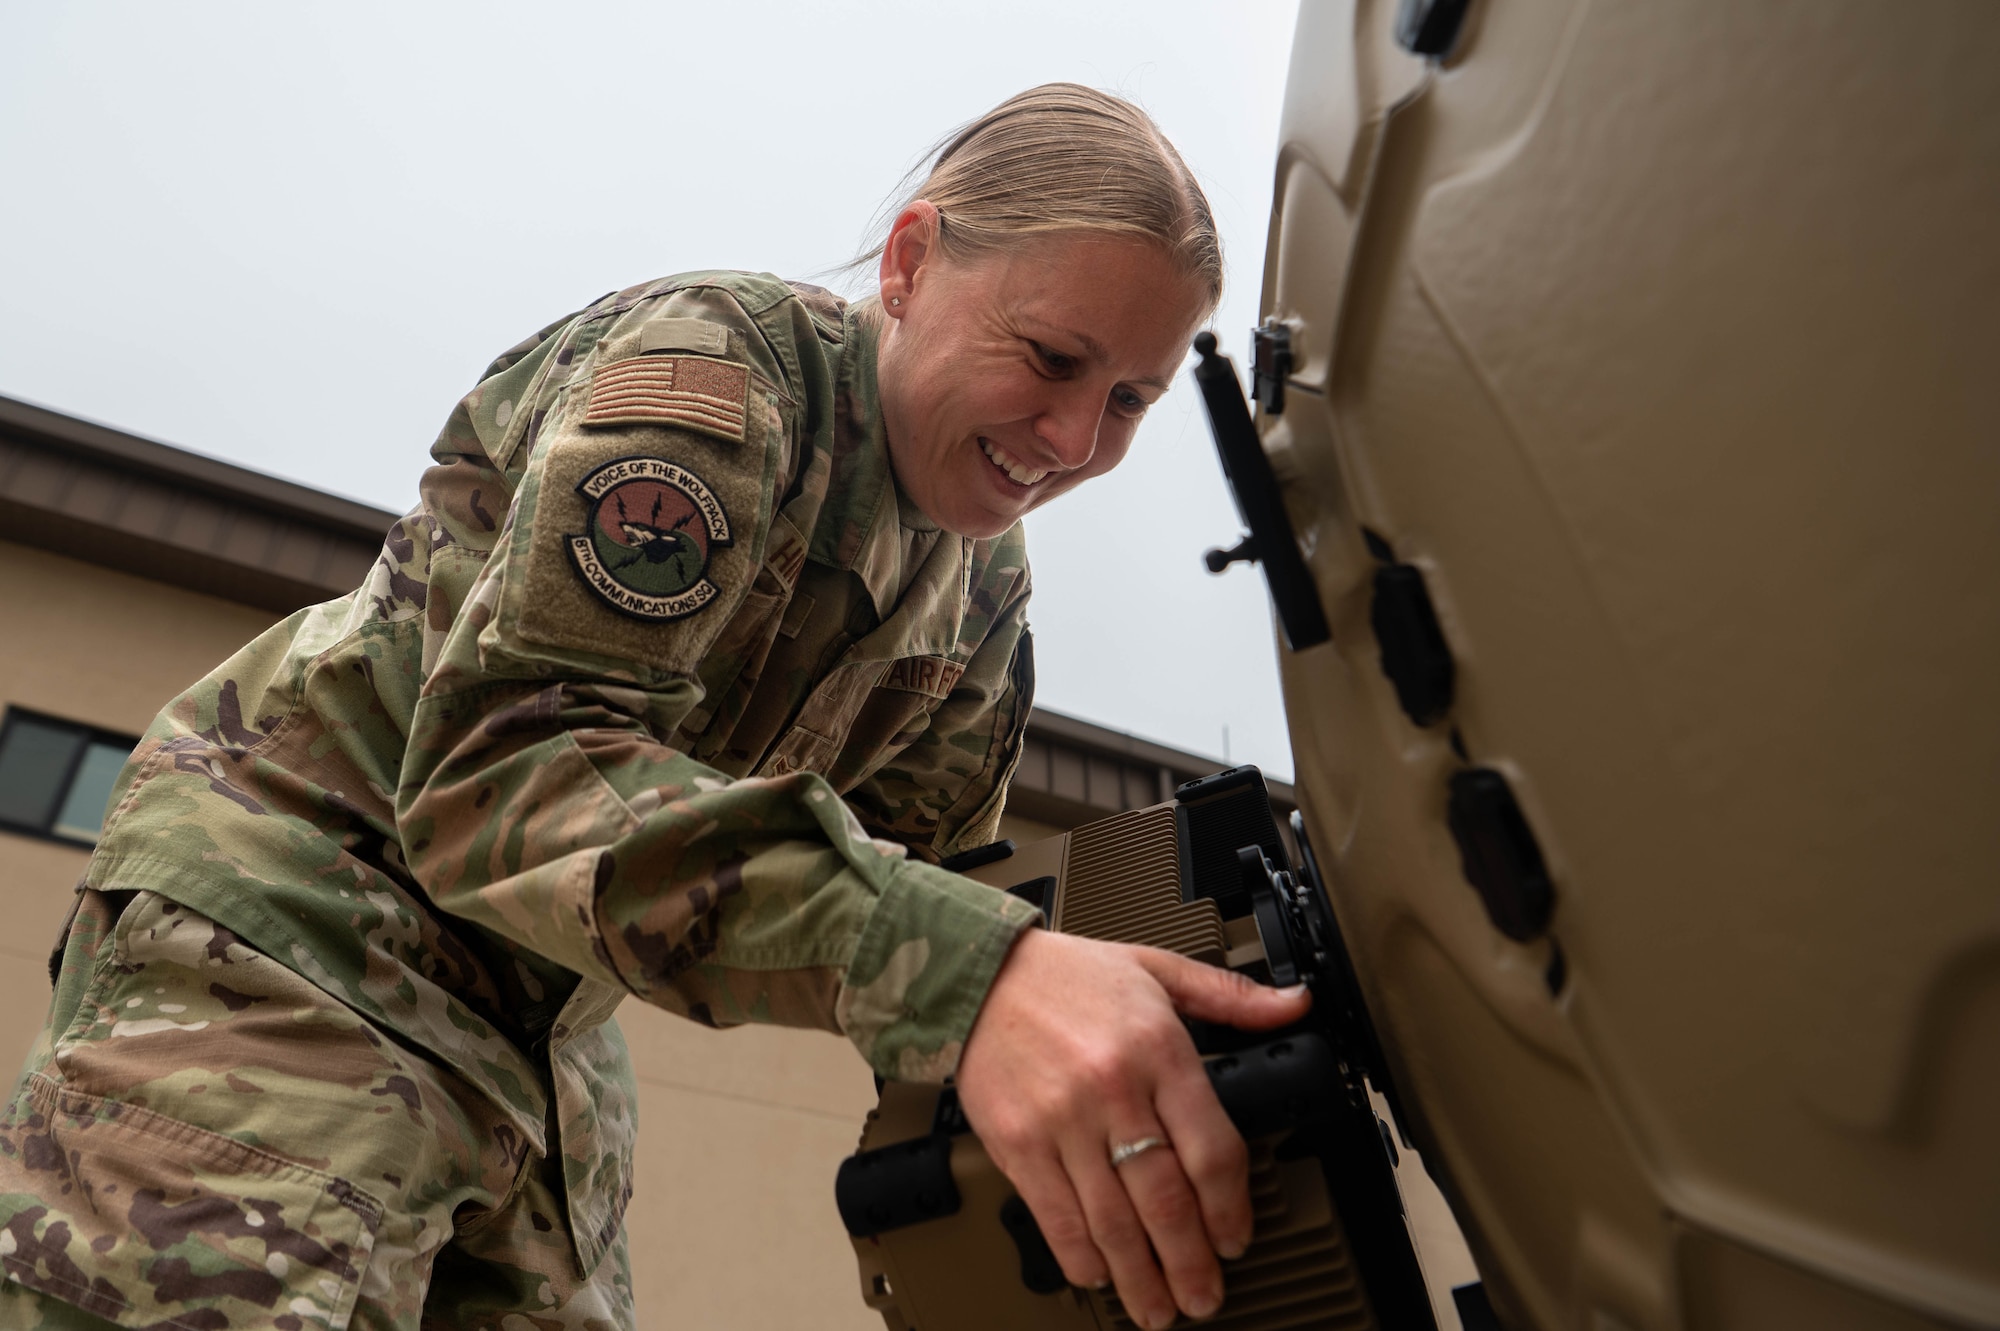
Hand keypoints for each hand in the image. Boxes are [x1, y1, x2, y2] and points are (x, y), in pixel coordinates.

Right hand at [953, 930, 1311, 1327]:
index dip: (1231, 1208)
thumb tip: (1292, 1006)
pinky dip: (1082, 1257)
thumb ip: (1229, 996)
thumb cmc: (1065, 975)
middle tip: (1203, 1295)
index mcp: (1157, 1048)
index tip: (1236, 1237)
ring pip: (1114, 1221)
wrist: (976, 973)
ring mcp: (1061, 1121)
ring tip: (1158, 1307)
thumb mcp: (1155, 968)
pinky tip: (1100, 1275)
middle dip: (1191, 1262)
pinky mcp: (1017, 1143)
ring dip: (1142, 1276)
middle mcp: (1112, 1089)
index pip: (1211, 1149)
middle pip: (1166, 1200)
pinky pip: (1057, 1217)